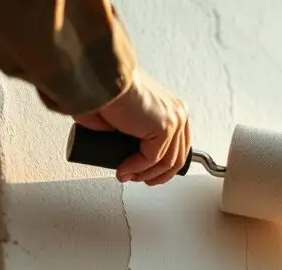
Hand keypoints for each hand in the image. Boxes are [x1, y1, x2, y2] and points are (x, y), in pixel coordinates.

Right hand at [73, 70, 190, 185]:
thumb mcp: (127, 116)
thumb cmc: (108, 91)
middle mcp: (178, 112)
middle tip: (137, 179)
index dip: (161, 166)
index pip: (177, 145)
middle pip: (177, 156)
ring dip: (146, 175)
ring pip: (167, 161)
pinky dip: (137, 169)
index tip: (144, 173)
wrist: (103, 79)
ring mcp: (174, 119)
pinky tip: (124, 170)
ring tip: (128, 176)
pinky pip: (153, 158)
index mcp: (172, 108)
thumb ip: (130, 133)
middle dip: (157, 175)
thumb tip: (125, 155)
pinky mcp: (165, 127)